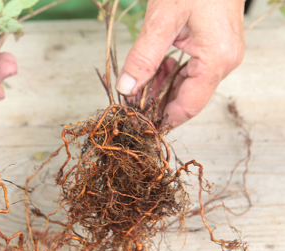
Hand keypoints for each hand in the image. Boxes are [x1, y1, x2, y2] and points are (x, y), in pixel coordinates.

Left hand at [115, 0, 245, 127]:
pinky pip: (191, 70)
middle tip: (130, 106)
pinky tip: (152, 69)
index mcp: (217, 60)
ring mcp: (222, 54)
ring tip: (136, 88)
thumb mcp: (162, 20)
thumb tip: (126, 89)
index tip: (139, 127)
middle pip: (188, 98)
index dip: (162, 120)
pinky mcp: (215, 45)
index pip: (188, 107)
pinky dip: (169, 72)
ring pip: (188, 85)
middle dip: (157, 103)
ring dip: (161, 88)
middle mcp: (225, 61)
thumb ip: (144, 58)